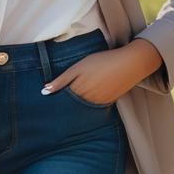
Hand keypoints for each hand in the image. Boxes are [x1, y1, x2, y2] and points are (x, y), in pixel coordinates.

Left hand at [42, 40, 163, 105]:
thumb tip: (44, 92)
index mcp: (78, 92)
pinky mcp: (107, 103)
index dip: (54, 104)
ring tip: (65, 109)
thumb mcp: (78, 67)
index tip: (45, 106)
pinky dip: (86, 108)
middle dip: (62, 110)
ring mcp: (98, 104)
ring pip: (81, 110)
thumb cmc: (101, 62)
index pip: (61, 103)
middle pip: (70, 109)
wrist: (129, 64)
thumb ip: (62, 80)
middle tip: (52, 112)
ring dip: (73, 110)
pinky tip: (83, 104)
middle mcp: (87, 102)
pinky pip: (92, 109)